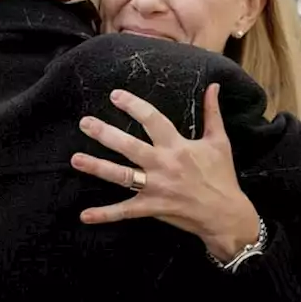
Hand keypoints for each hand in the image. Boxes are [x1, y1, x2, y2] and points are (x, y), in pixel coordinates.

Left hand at [70, 85, 258, 261]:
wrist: (225, 214)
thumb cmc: (222, 176)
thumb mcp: (219, 141)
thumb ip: (213, 112)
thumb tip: (214, 86)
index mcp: (178, 146)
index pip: (152, 120)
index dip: (134, 106)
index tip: (115, 95)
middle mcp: (163, 165)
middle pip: (129, 146)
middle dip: (105, 134)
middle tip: (85, 123)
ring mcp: (156, 188)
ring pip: (121, 176)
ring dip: (97, 168)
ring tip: (75, 159)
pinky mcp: (152, 208)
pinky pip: (125, 211)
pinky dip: (105, 214)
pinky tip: (84, 215)